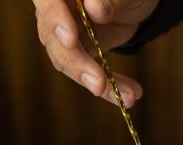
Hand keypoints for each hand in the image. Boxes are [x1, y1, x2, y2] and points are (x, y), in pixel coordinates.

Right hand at [32, 0, 158, 106]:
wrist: (135, 3)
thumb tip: (93, 8)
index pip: (48, 2)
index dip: (55, 20)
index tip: (70, 40)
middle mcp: (56, 10)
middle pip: (53, 39)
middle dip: (77, 65)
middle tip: (99, 83)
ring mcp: (65, 34)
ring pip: (68, 63)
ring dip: (97, 82)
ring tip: (127, 96)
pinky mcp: (79, 54)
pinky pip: (88, 74)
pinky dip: (110, 88)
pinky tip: (127, 96)